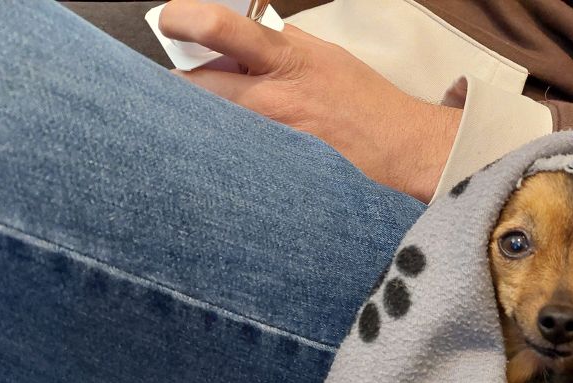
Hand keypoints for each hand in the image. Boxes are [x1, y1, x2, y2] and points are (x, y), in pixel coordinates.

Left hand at [159, 0, 461, 201]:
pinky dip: (224, 151)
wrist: (400, 149)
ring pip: (206, 127)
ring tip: (215, 121)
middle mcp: (271, 100)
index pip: (218, 27)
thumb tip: (234, 39)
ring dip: (200, 120)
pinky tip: (238, 152)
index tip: (171, 21)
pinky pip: (228, 158)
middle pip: (194, 86)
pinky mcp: (272, 173)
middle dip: (182, 82)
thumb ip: (276, 43)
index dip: (183, 20)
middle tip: (188, 83)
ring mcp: (268, 141)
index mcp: (285, 58)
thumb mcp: (321, 54)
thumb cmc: (364, 102)